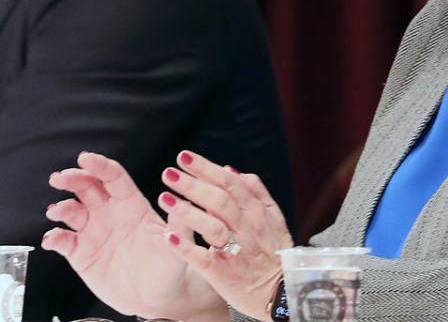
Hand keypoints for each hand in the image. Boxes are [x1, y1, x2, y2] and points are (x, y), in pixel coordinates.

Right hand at [42, 152, 223, 320]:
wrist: (157, 296)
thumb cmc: (171, 265)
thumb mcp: (179, 243)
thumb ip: (178, 223)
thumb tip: (180, 201)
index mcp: (133, 204)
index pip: (114, 178)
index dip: (100, 166)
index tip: (85, 158)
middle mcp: (111, 214)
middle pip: (88, 188)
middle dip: (74, 179)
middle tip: (60, 178)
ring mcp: (94, 232)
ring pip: (72, 211)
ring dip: (62, 207)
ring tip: (57, 211)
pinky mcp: (81, 254)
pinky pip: (64, 241)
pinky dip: (54, 237)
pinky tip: (52, 238)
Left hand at [158, 150, 293, 318]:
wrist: (282, 291)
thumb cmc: (273, 251)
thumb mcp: (273, 217)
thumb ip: (255, 191)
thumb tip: (231, 169)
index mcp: (257, 211)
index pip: (229, 182)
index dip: (206, 168)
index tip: (184, 157)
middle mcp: (247, 227)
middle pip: (218, 199)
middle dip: (192, 184)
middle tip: (169, 172)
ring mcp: (236, 249)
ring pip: (212, 226)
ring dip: (187, 211)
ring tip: (164, 198)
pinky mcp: (224, 272)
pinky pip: (203, 257)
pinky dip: (186, 247)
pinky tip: (169, 237)